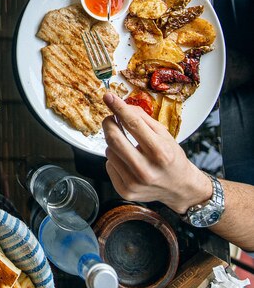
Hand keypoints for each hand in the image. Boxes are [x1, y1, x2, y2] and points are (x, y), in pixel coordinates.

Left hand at [102, 93, 211, 213]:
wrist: (180, 188)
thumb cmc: (172, 158)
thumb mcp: (165, 135)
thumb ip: (143, 119)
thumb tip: (121, 106)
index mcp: (160, 152)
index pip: (133, 124)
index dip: (118, 108)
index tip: (108, 97)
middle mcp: (146, 169)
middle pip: (114, 139)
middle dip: (109, 123)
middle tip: (111, 119)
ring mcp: (134, 182)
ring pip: (109, 151)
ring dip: (114, 143)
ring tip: (128, 146)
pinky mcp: (125, 190)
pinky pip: (109, 165)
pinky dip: (115, 159)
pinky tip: (128, 161)